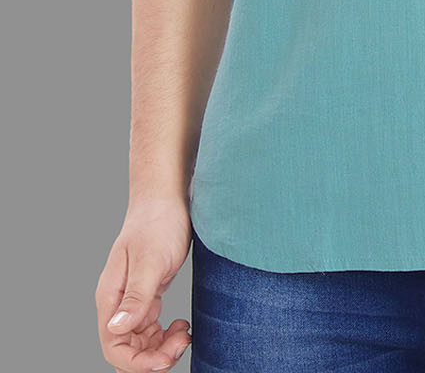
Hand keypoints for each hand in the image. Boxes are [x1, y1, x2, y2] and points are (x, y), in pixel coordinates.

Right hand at [95, 196, 193, 370]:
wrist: (167, 199)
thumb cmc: (157, 223)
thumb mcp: (151, 260)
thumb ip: (136, 296)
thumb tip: (117, 329)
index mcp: (110, 297)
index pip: (114, 346)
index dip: (137, 361)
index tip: (165, 358)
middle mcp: (117, 302)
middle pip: (127, 349)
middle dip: (153, 356)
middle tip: (182, 342)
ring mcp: (132, 300)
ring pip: (140, 343)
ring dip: (161, 347)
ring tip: (184, 332)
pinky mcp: (148, 295)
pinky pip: (150, 329)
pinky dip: (165, 335)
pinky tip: (181, 325)